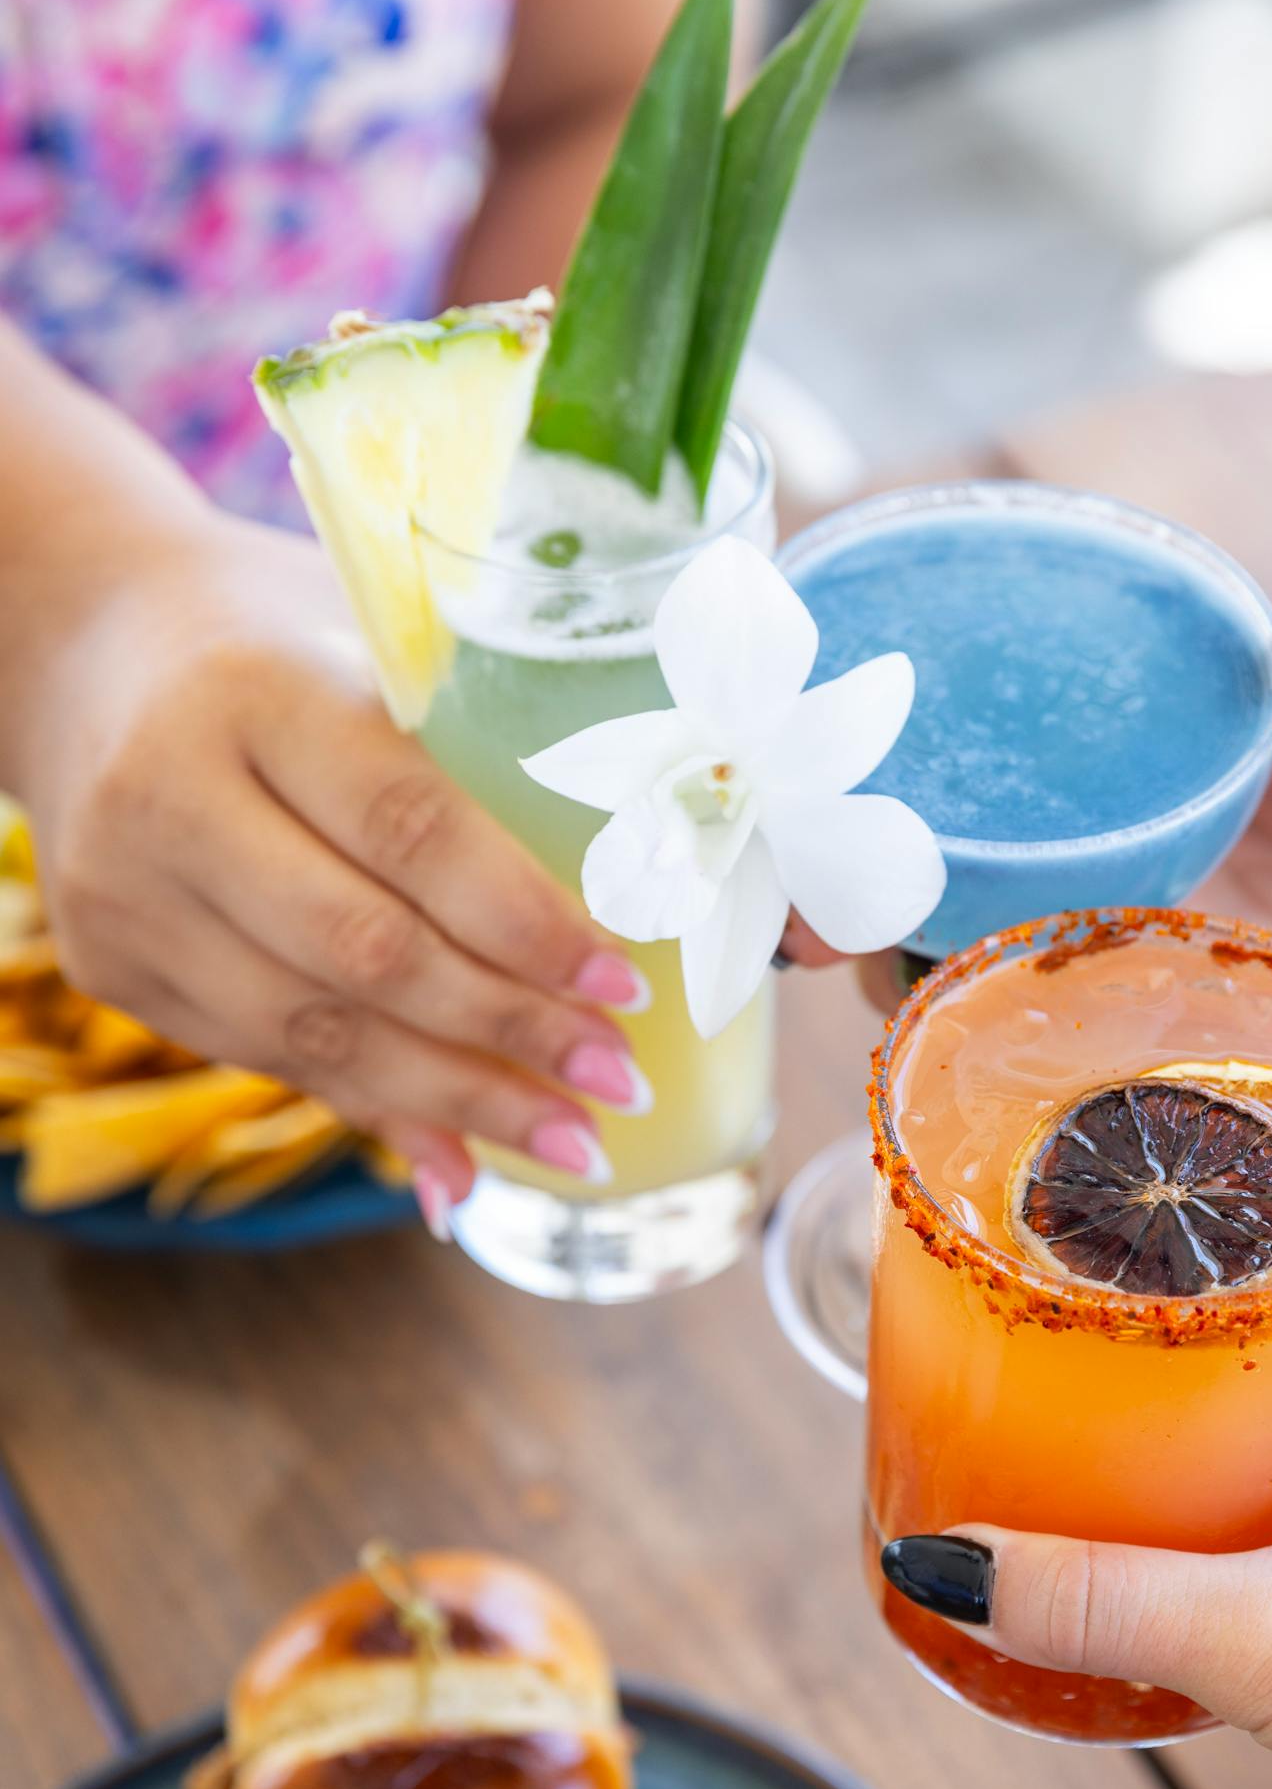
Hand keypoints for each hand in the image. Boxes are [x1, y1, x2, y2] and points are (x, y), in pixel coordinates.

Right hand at [19, 519, 648, 1212]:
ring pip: (311, 1032)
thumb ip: (493, 751)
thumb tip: (672, 890)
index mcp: (256, 693)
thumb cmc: (283, 636)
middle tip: (616, 1082)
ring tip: (572, 1140)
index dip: (524, 921)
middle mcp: (168, 797)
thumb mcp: (376, 647)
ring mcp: (124, 894)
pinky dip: (378, 1112)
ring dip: (456, 1100)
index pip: (408, 829)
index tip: (625, 986)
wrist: (82, 640)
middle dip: (507, 1033)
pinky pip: (266, 1059)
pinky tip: (468, 1153)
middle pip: (363, 952)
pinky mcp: (109, 965)